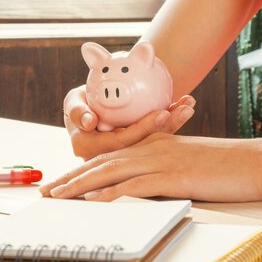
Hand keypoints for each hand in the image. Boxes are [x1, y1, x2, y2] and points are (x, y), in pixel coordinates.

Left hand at [39, 133, 261, 201]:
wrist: (257, 161)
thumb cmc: (227, 167)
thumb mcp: (188, 165)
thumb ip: (164, 172)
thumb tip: (143, 189)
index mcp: (155, 145)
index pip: (110, 158)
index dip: (82, 171)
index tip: (62, 184)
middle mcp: (153, 149)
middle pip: (102, 163)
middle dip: (70, 179)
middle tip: (47, 192)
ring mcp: (162, 161)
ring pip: (110, 172)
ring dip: (80, 186)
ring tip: (57, 197)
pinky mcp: (174, 176)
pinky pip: (135, 186)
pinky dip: (111, 194)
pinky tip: (93, 203)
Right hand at [63, 85, 195, 159]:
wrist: (87, 110)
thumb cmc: (79, 105)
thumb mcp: (73, 104)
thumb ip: (77, 111)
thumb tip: (88, 121)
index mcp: (91, 149)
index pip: (121, 141)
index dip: (143, 128)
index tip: (163, 112)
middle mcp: (109, 157)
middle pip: (142, 144)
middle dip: (166, 126)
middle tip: (183, 109)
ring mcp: (125, 155)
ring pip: (151, 142)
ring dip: (172, 124)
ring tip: (188, 107)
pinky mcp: (137, 149)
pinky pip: (154, 138)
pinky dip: (170, 123)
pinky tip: (184, 108)